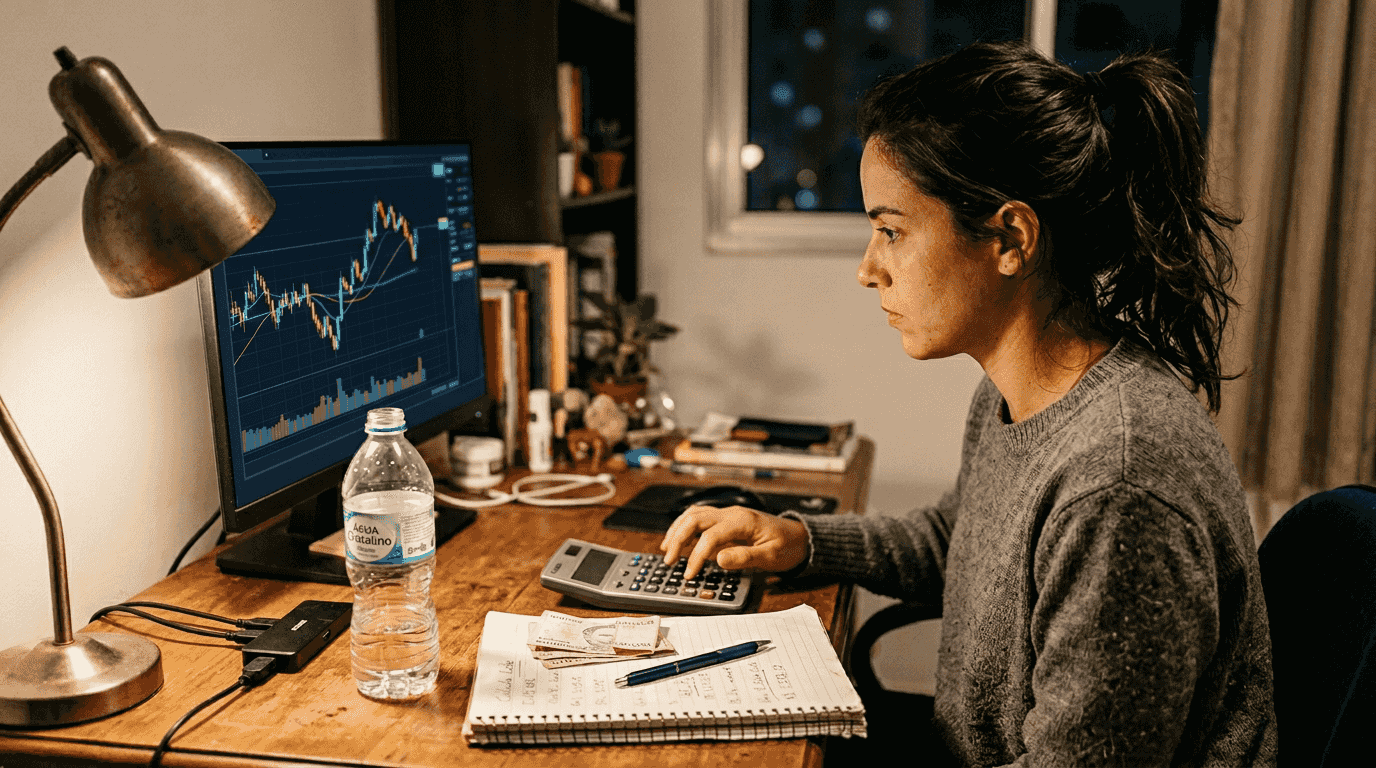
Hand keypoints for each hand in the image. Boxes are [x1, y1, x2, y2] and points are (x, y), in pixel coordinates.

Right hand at [659, 505, 808, 580]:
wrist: (800, 537)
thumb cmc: (787, 546)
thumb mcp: (770, 556)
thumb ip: (744, 557)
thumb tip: (719, 559)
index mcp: (742, 521)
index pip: (710, 537)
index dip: (697, 556)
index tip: (689, 574)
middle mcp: (731, 514)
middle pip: (695, 519)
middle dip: (678, 538)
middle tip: (669, 560)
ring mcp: (728, 515)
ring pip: (694, 515)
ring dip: (677, 530)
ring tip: (667, 549)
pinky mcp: (726, 520)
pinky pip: (700, 518)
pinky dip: (685, 527)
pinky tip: (678, 539)